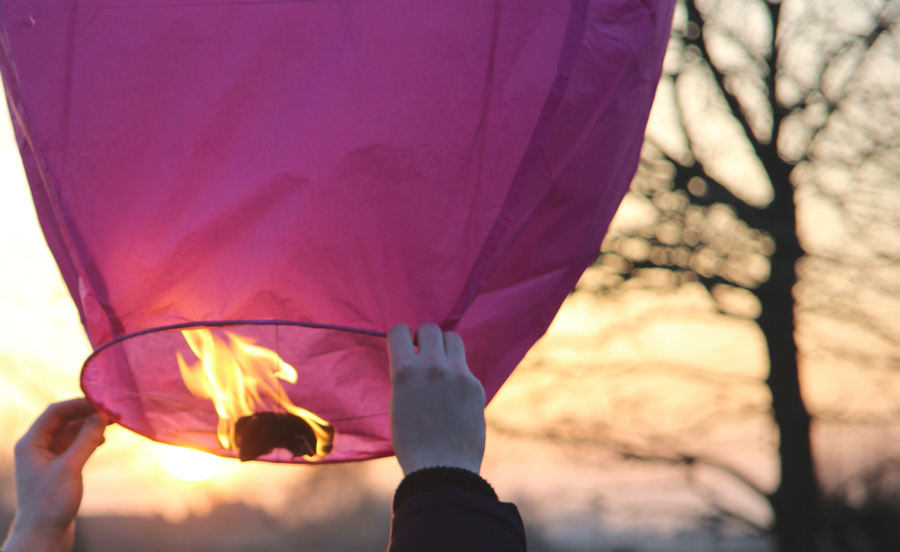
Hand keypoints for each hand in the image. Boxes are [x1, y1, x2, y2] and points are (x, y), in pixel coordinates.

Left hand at [3, 399, 107, 551]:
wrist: (43, 534)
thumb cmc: (50, 503)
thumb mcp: (70, 468)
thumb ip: (85, 439)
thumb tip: (101, 416)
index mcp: (31, 443)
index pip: (55, 412)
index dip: (78, 404)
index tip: (102, 403)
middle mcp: (37, 447)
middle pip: (63, 420)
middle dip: (87, 414)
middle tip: (112, 411)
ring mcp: (47, 458)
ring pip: (70, 432)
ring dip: (89, 426)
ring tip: (112, 423)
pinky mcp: (58, 468)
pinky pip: (74, 445)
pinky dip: (88, 439)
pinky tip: (102, 440)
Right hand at [387, 323, 485, 475]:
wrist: (442, 467)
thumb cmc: (411, 441)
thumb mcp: (396, 403)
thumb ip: (405, 375)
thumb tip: (412, 357)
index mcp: (405, 371)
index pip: (400, 330)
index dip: (400, 337)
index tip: (404, 347)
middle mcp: (432, 366)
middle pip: (430, 329)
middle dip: (424, 339)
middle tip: (423, 356)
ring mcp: (457, 374)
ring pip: (452, 338)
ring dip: (444, 347)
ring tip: (441, 366)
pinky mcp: (475, 385)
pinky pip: (464, 365)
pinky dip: (457, 372)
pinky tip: (454, 394)